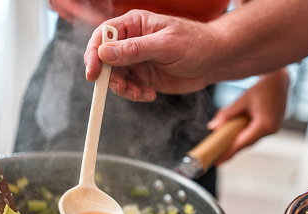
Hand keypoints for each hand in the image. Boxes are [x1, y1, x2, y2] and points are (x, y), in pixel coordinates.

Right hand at [84, 10, 216, 101]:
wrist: (213, 61)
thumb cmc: (194, 44)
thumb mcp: (165, 45)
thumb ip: (135, 49)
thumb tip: (105, 53)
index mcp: (133, 25)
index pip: (102, 37)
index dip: (93, 54)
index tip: (93, 74)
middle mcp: (131, 42)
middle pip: (105, 61)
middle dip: (110, 78)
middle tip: (124, 89)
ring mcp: (137, 61)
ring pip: (116, 78)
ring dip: (124, 90)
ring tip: (141, 94)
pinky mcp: (144, 77)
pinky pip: (130, 88)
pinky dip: (136, 94)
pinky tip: (150, 95)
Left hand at [208, 68, 289, 164]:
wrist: (278, 80)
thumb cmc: (261, 88)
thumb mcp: (241, 101)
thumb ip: (227, 115)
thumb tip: (212, 127)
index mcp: (264, 124)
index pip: (243, 142)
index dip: (230, 153)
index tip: (219, 162)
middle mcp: (271, 129)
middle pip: (248, 144)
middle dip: (232, 150)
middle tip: (218, 159)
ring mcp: (274, 129)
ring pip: (252, 140)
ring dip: (239, 143)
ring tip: (224, 149)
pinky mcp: (273, 126)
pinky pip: (256, 135)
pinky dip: (246, 136)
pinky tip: (236, 138)